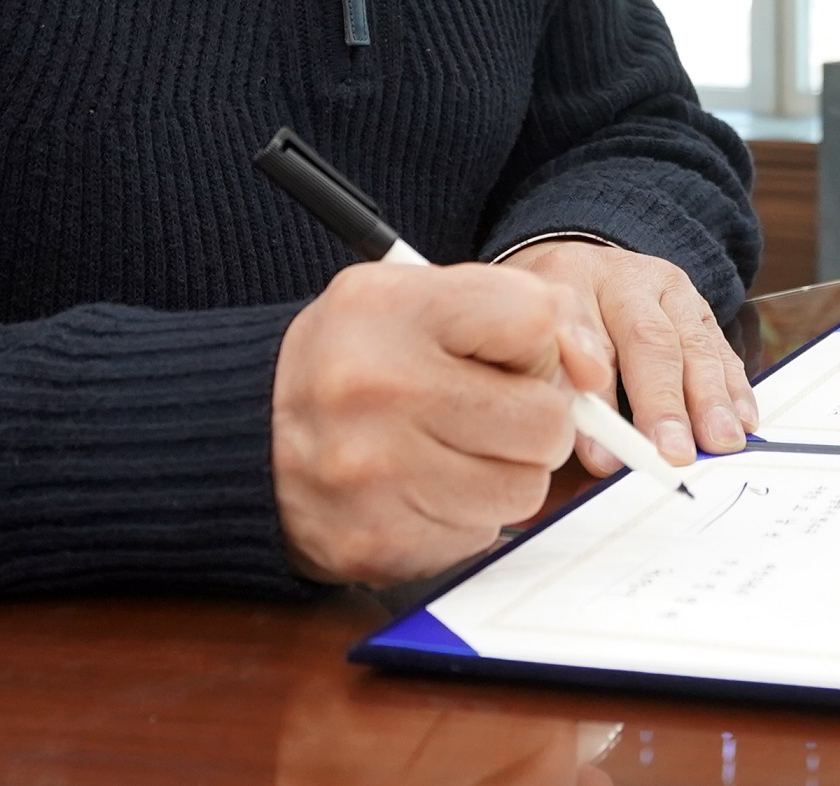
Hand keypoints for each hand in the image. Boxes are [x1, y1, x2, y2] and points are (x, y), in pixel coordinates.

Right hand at [271, 260, 605, 586]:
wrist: (243, 434)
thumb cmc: (354, 358)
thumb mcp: (414, 297)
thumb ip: (515, 311)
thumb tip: (596, 374)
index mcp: (390, 308)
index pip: (536, 320)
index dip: (533, 344)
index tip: (500, 353)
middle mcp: (378, 388)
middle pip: (545, 421)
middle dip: (531, 419)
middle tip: (482, 410)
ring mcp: (374, 474)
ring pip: (524, 490)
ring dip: (502, 474)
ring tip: (446, 449)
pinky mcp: (376, 542)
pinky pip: (480, 536)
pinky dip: (463, 516)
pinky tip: (417, 488)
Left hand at [502, 241, 757, 474]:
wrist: (586, 273)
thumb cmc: (553, 321)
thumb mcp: (533, 338)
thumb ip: (553, 380)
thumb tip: (592, 445)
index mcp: (570, 278)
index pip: (580, 330)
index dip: (595, 394)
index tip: (602, 450)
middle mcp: (626, 279)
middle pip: (647, 338)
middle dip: (662, 402)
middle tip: (672, 452)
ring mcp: (670, 290)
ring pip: (693, 344)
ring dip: (709, 400)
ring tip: (719, 442)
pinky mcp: (700, 309)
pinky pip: (721, 349)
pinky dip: (734, 388)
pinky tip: (743, 421)